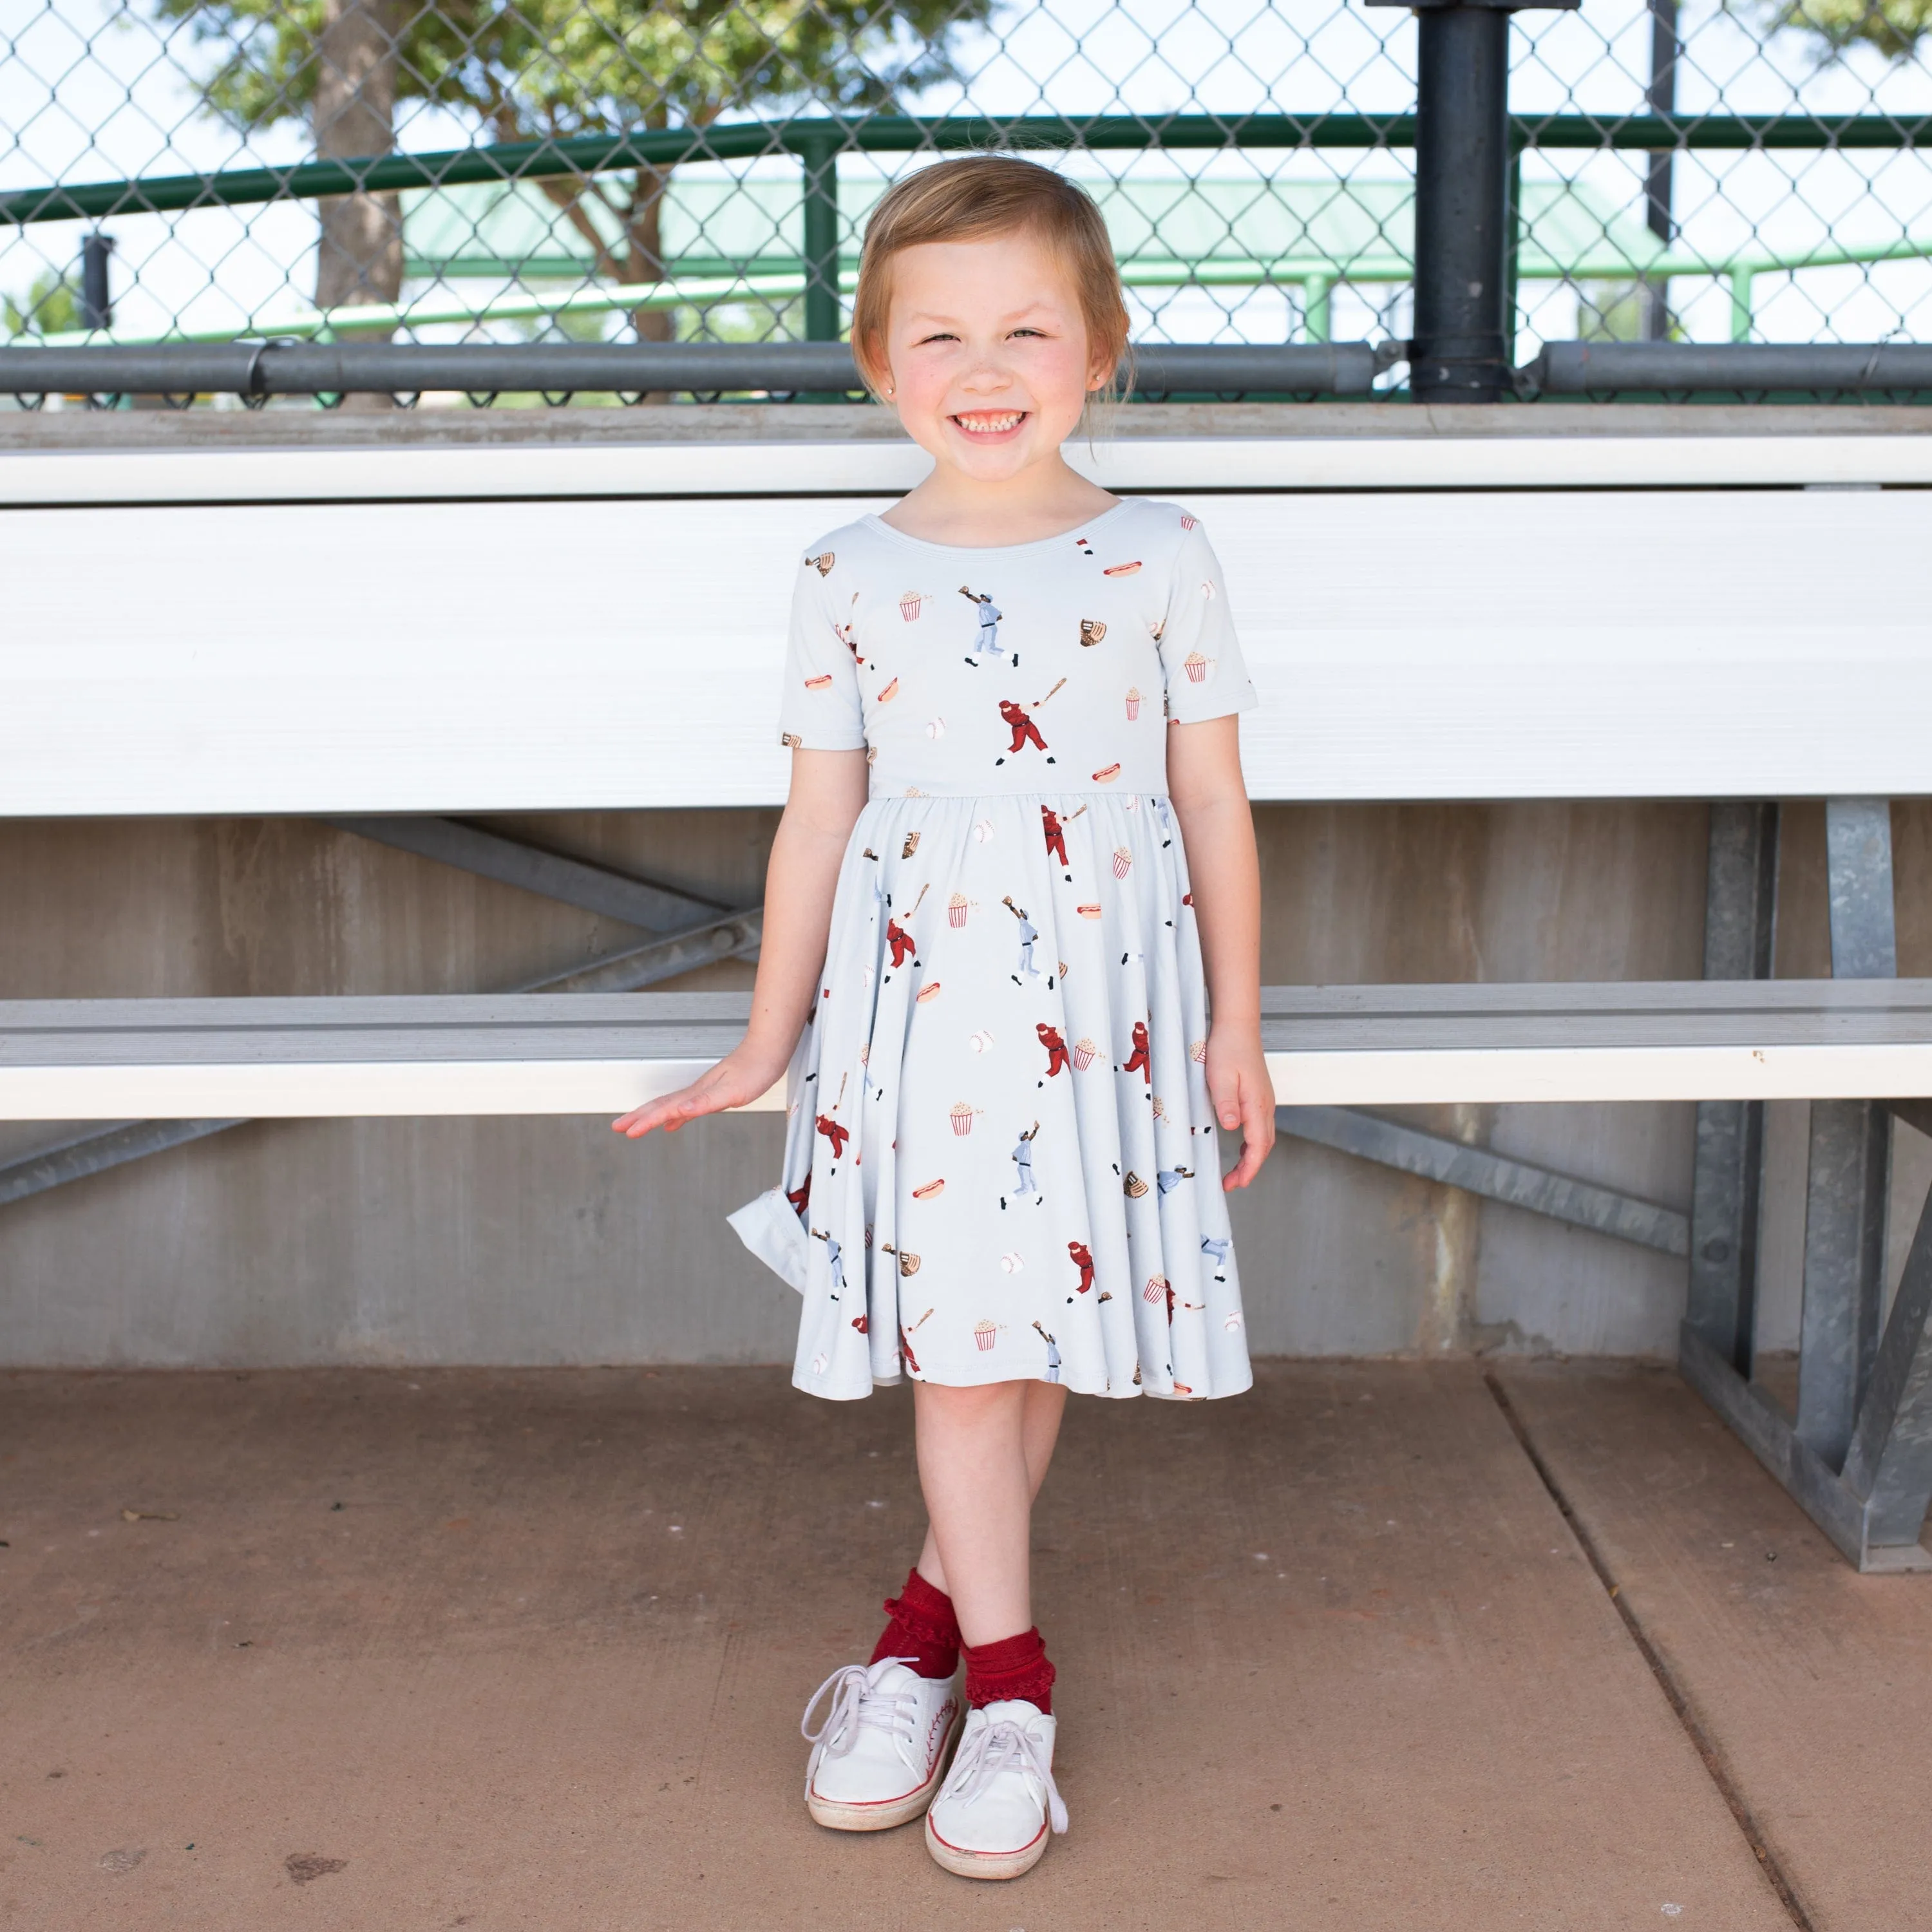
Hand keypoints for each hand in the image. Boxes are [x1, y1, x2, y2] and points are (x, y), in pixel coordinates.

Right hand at [612, 1043, 786, 1138]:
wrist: (768, 1050)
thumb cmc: (755, 1069)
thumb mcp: (732, 1092)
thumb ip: (705, 1102)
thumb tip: (680, 1111)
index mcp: (697, 1094)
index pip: (664, 1109)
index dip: (645, 1121)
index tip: (628, 1132)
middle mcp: (696, 1092)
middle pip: (661, 1105)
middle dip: (638, 1117)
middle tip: (618, 1127)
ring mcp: (703, 1091)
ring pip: (670, 1105)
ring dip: (651, 1116)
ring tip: (636, 1126)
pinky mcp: (713, 1091)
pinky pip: (686, 1106)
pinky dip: (674, 1116)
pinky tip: (673, 1121)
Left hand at [1205, 1025, 1274, 1190]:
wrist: (1238, 1026)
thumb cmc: (1228, 1048)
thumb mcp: (1220, 1075)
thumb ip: (1226, 1102)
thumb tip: (1232, 1127)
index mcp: (1257, 1104)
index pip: (1258, 1145)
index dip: (1249, 1168)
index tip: (1238, 1183)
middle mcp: (1265, 1105)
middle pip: (1263, 1146)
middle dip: (1250, 1169)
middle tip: (1232, 1184)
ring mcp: (1264, 1101)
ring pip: (1263, 1137)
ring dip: (1251, 1157)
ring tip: (1235, 1172)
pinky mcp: (1258, 1096)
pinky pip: (1260, 1127)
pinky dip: (1252, 1143)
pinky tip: (1240, 1146)